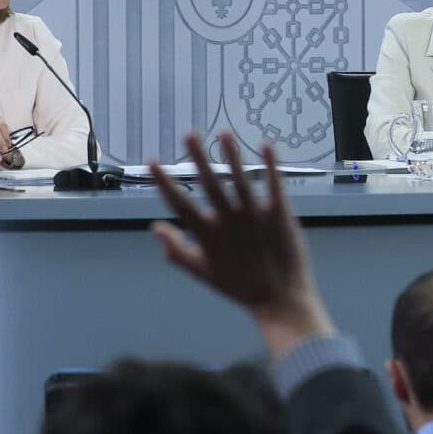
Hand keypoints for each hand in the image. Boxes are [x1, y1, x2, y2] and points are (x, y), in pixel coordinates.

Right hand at [150, 132, 332, 356]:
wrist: (279, 300)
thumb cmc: (239, 287)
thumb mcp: (202, 273)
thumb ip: (176, 251)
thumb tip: (155, 227)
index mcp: (208, 235)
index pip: (180, 203)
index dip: (164, 182)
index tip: (152, 160)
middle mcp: (229, 222)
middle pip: (210, 184)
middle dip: (198, 157)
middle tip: (188, 133)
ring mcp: (255, 217)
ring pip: (240, 180)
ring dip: (232, 155)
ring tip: (224, 133)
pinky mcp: (280, 216)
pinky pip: (274, 185)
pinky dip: (270, 165)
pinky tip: (266, 145)